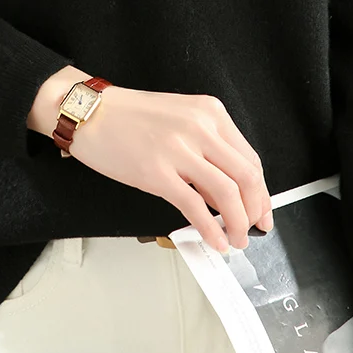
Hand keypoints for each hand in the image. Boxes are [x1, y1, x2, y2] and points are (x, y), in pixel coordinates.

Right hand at [69, 85, 273, 250]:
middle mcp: (200, 127)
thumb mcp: (180, 119)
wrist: (90, 112)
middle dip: (255, 211)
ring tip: (234, 240)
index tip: (261, 210)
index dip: (261, 192)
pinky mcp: (157, 172)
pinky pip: (195, 206)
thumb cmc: (129, 116)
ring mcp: (179, 149)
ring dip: (237, 224)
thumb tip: (228, 191)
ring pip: (228, 193)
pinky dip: (211, 229)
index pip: (250, 158)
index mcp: (210, 112)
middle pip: (247, 177)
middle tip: (252, 229)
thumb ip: (207, 148)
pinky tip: (213, 241)